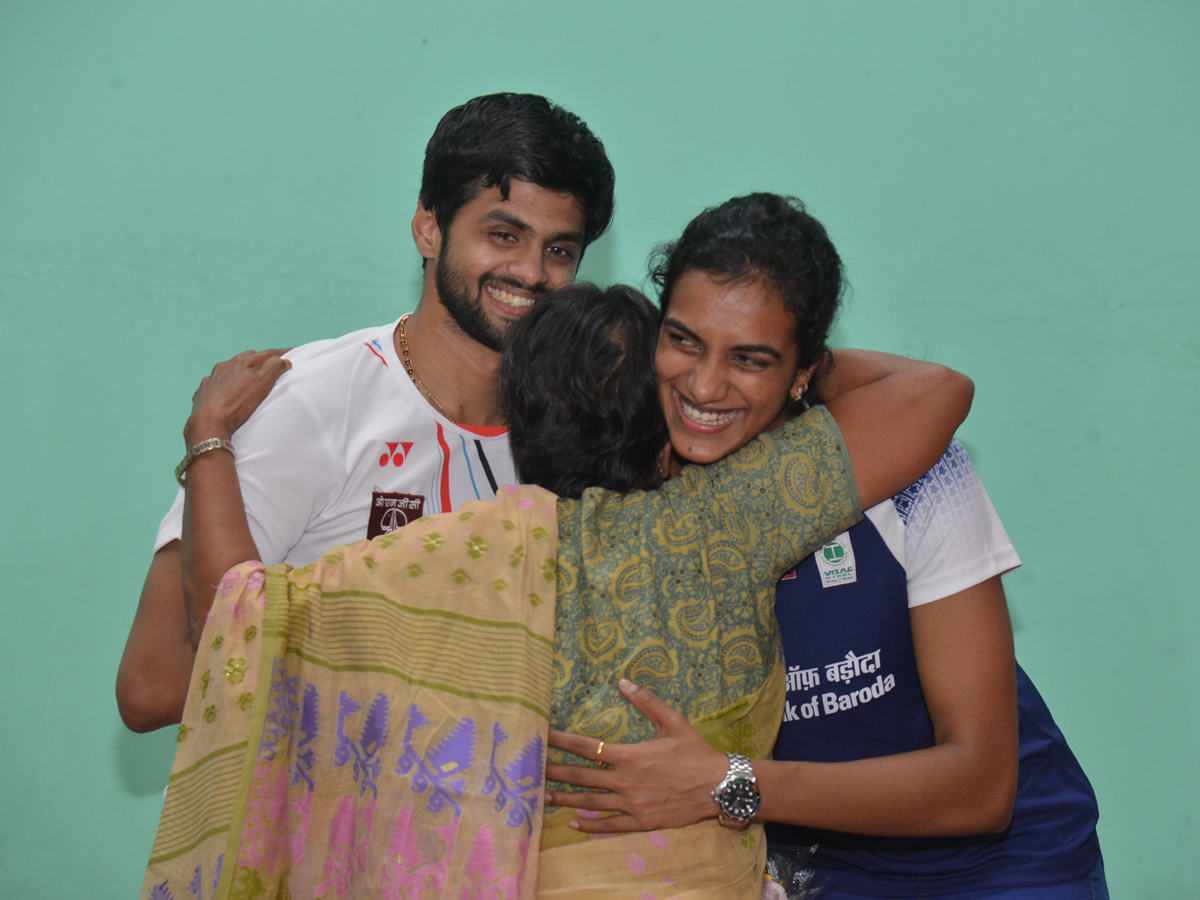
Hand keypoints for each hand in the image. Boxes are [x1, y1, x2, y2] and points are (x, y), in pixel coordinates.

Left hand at [183, 349, 290, 444]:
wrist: (208, 422)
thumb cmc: (237, 404)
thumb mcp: (262, 384)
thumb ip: (274, 368)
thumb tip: (283, 360)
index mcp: (242, 362)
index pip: (266, 354)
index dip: (280, 353)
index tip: (290, 352)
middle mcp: (225, 365)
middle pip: (247, 358)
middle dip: (260, 360)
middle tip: (270, 365)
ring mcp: (212, 377)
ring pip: (230, 368)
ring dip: (240, 371)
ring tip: (247, 378)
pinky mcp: (204, 390)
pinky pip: (216, 382)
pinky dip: (224, 383)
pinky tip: (226, 391)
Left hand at [545, 679, 728, 833]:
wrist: (719, 786)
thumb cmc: (695, 751)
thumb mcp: (673, 721)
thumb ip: (647, 702)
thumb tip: (623, 681)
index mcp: (630, 755)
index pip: (586, 746)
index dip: (561, 741)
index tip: (541, 737)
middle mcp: (626, 781)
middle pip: (581, 777)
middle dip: (554, 773)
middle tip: (531, 771)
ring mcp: (632, 804)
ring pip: (590, 802)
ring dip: (564, 800)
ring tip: (542, 798)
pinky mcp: (641, 822)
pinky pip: (610, 825)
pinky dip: (590, 825)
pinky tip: (574, 824)